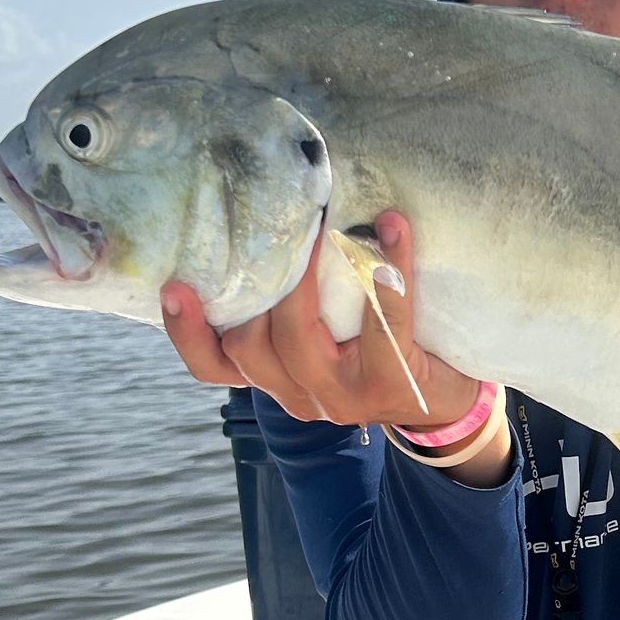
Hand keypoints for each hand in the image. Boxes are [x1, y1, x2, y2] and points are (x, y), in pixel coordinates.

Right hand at [160, 210, 479, 427]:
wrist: (447, 400)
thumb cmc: (379, 351)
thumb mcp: (325, 336)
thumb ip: (289, 305)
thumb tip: (264, 219)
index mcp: (275, 378)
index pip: (212, 366)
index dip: (186, 332)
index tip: (172, 286)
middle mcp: (299, 393)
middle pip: (248, 344)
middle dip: (254, 281)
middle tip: (268, 219)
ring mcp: (340, 397)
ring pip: (296, 338)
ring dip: (305, 273)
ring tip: (320, 221)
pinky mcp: (387, 386)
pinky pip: (383, 326)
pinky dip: (388, 273)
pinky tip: (391, 228)